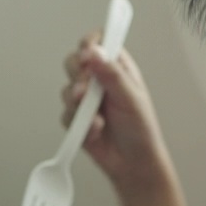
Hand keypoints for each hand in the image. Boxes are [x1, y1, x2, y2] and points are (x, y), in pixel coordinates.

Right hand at [60, 33, 170, 194]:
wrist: (132, 164)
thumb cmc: (140, 131)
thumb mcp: (131, 98)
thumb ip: (112, 74)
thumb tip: (96, 52)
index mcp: (117, 68)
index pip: (100, 41)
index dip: (90, 43)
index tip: (88, 54)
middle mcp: (99, 80)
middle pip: (75, 61)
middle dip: (78, 75)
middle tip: (86, 90)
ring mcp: (86, 99)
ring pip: (67, 89)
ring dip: (78, 104)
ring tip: (95, 118)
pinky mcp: (76, 119)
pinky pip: (65, 114)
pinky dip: (79, 124)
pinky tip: (95, 132)